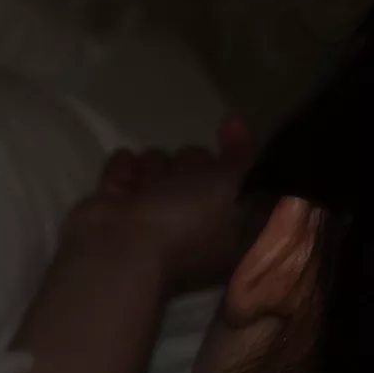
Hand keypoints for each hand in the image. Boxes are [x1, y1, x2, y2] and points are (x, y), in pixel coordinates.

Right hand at [65, 114, 259, 295]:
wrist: (125, 250)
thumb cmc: (193, 222)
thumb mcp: (239, 186)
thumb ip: (251, 162)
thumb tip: (255, 154)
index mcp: (229, 231)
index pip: (240, 180)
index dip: (238, 149)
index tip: (228, 123)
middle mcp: (194, 227)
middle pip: (197, 168)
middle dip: (190, 164)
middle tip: (185, 177)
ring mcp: (153, 221)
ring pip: (160, 165)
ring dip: (155, 168)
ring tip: (149, 186)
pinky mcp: (118, 212)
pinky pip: (124, 170)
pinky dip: (123, 171)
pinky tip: (124, 182)